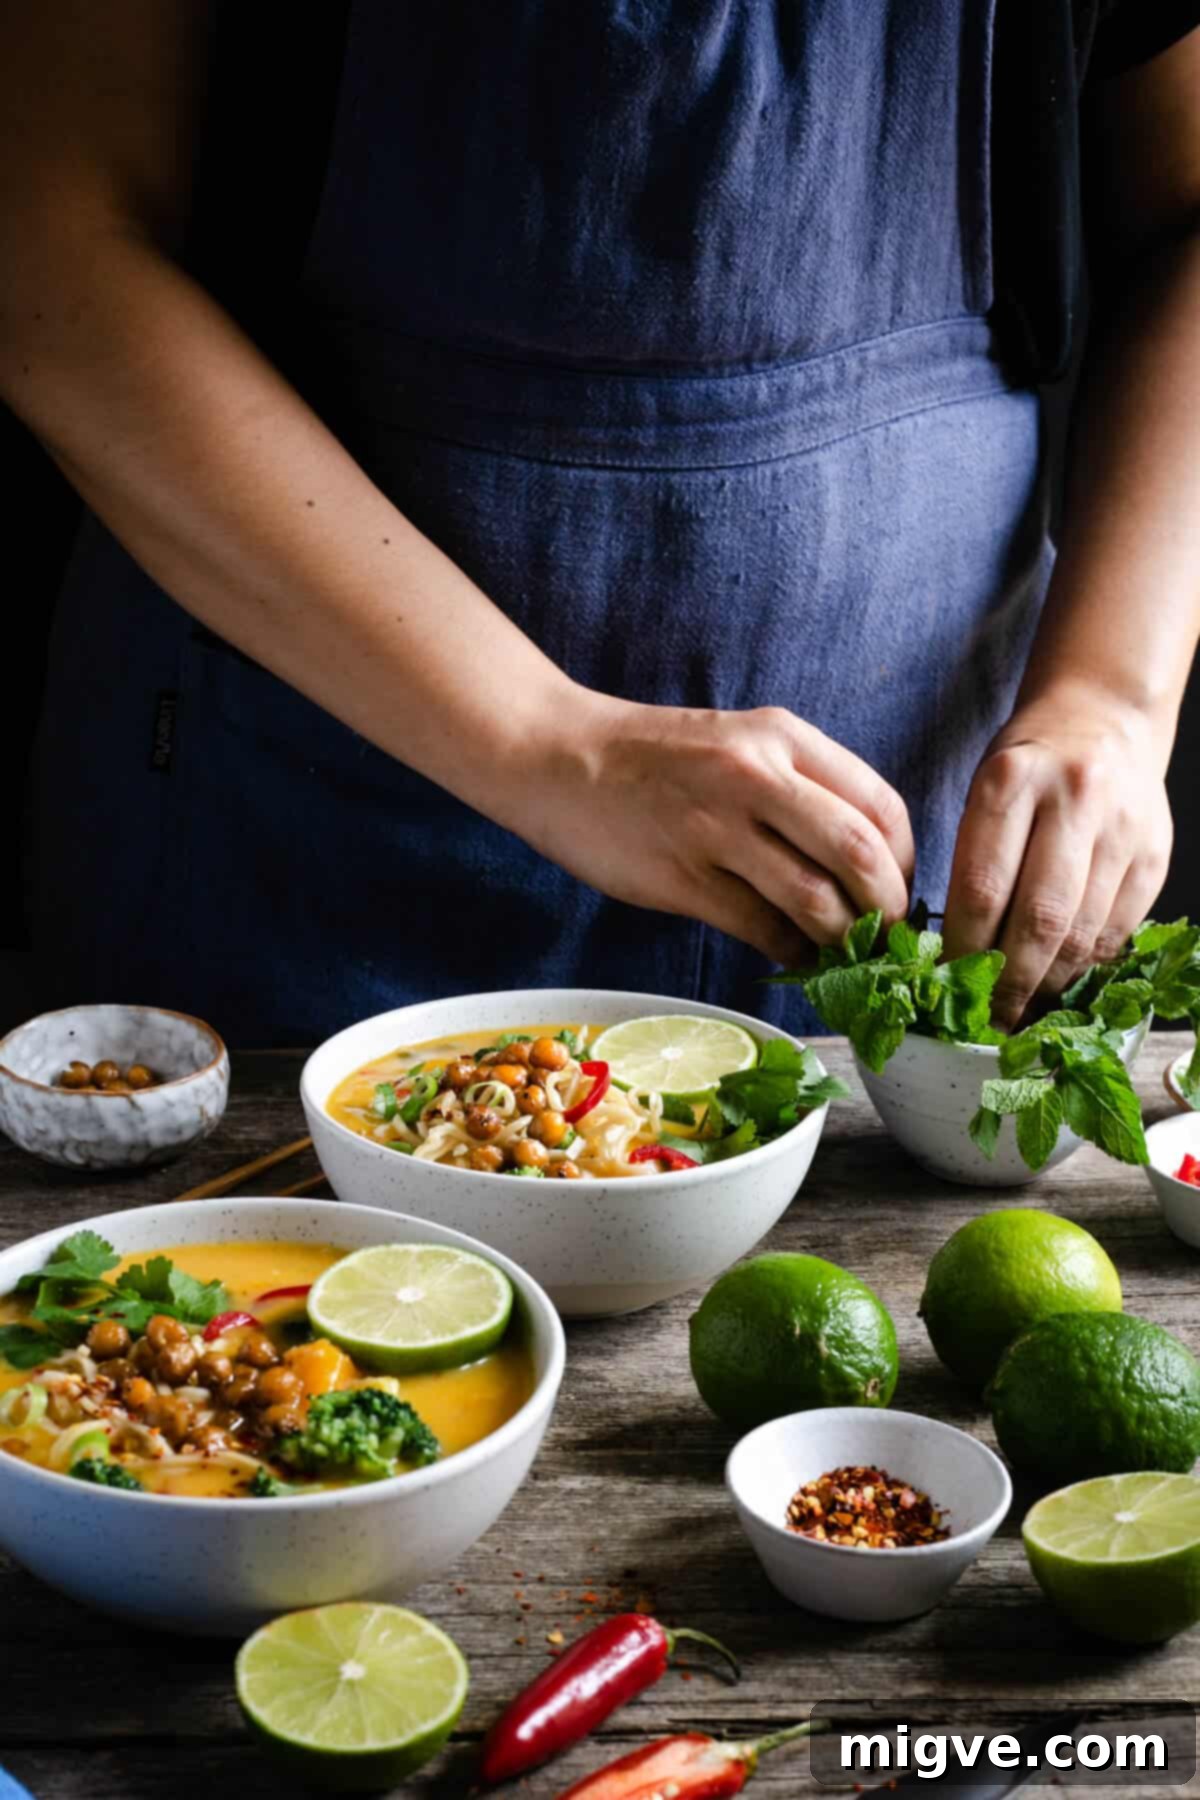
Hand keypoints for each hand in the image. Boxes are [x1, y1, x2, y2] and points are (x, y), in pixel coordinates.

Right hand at [524, 693, 913, 963]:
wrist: (557, 757)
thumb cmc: (655, 758)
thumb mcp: (740, 742)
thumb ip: (800, 787)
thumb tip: (862, 862)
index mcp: (781, 736)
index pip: (880, 804)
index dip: (906, 860)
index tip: (900, 890)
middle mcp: (756, 775)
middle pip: (860, 853)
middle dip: (887, 907)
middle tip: (886, 936)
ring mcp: (716, 828)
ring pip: (815, 899)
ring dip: (841, 940)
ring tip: (843, 954)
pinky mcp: (682, 877)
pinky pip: (760, 928)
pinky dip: (790, 951)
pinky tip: (791, 954)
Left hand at [943, 685, 1173, 1026]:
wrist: (1102, 717)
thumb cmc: (1026, 766)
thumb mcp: (982, 791)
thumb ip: (972, 861)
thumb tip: (957, 957)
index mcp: (1011, 781)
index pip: (982, 887)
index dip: (965, 949)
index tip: (948, 985)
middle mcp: (1073, 800)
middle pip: (1039, 918)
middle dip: (1011, 980)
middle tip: (989, 1017)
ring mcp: (1122, 827)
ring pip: (1083, 931)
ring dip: (1050, 981)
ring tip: (1023, 1008)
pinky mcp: (1155, 853)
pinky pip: (1118, 928)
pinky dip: (1087, 962)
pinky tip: (1062, 977)